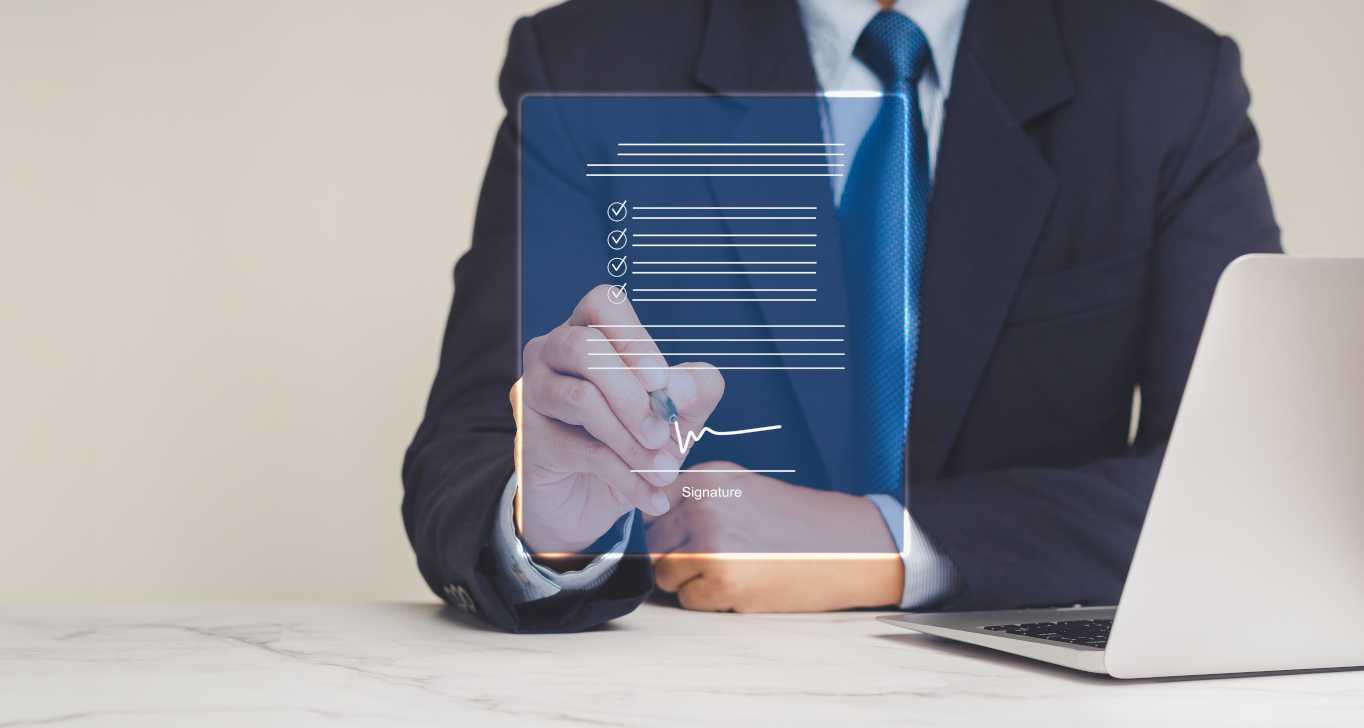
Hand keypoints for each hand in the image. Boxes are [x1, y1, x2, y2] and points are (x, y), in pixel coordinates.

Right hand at [512, 285, 724, 555]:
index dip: (633, 337)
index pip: (603, 303)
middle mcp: (553, 353)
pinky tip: (652, 497)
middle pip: (584, 348)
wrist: (591, 505)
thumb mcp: (677, 416)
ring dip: (631, 440)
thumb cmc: (634, 443)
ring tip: (665, 471)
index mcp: (591, 331)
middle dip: (633, 395)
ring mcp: (534, 393)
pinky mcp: (529, 439)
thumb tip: (682, 387)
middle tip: (663, 433)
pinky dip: (626, 477)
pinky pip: (582, 451)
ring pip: (581, 399)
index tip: (661, 380)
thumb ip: (693, 391)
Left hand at [647, 462, 903, 611]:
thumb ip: (695, 497)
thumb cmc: (794, 522)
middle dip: (675, 557)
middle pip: (653, 542)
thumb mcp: (740, 488)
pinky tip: (742, 586)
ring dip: (689, 581)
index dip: (665, 528)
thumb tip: (645, 517)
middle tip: (716, 559)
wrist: (847, 545)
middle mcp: (703, 503)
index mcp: (704, 477)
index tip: (686, 537)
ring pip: (665, 573)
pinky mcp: (723, 579)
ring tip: (729, 571)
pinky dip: (709, 601)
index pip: (649, 506)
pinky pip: (688, 600)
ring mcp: (711, 542)